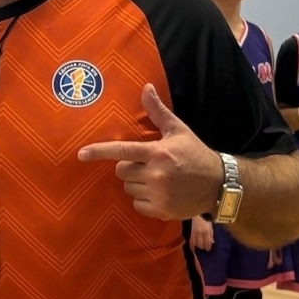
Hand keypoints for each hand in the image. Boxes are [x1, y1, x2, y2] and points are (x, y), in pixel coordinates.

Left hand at [77, 85, 221, 219]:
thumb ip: (157, 112)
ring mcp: (158, 194)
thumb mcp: (178, 130)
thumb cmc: (195, 154)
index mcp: (157, 152)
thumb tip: (146, 87)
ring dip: (138, 184)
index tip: (81, 154)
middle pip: (122, 172)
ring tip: (157, 180)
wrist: (218, 184)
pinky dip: (145, 201)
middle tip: (148, 166)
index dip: (99, 151)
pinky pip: (137, 205)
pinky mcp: (161, 210)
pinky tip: (160, 194)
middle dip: (130, 168)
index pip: (122, 150)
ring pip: (129, 189)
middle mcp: (156, 174)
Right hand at [189, 215, 215, 251]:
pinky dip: (191, 246)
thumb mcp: (210, 227)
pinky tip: (193, 249)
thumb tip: (212, 242)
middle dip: (203, 247)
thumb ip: (211, 235)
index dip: (208, 247)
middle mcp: (200, 233)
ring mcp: (194, 233)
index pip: (207, 242)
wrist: (197, 213)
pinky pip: (190, 241)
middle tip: (204, 247)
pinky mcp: (190, 233)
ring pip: (195, 244)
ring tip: (199, 247)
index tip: (208, 249)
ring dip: (198, 246)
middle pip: (201, 245)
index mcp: (206, 231)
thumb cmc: (206, 220)